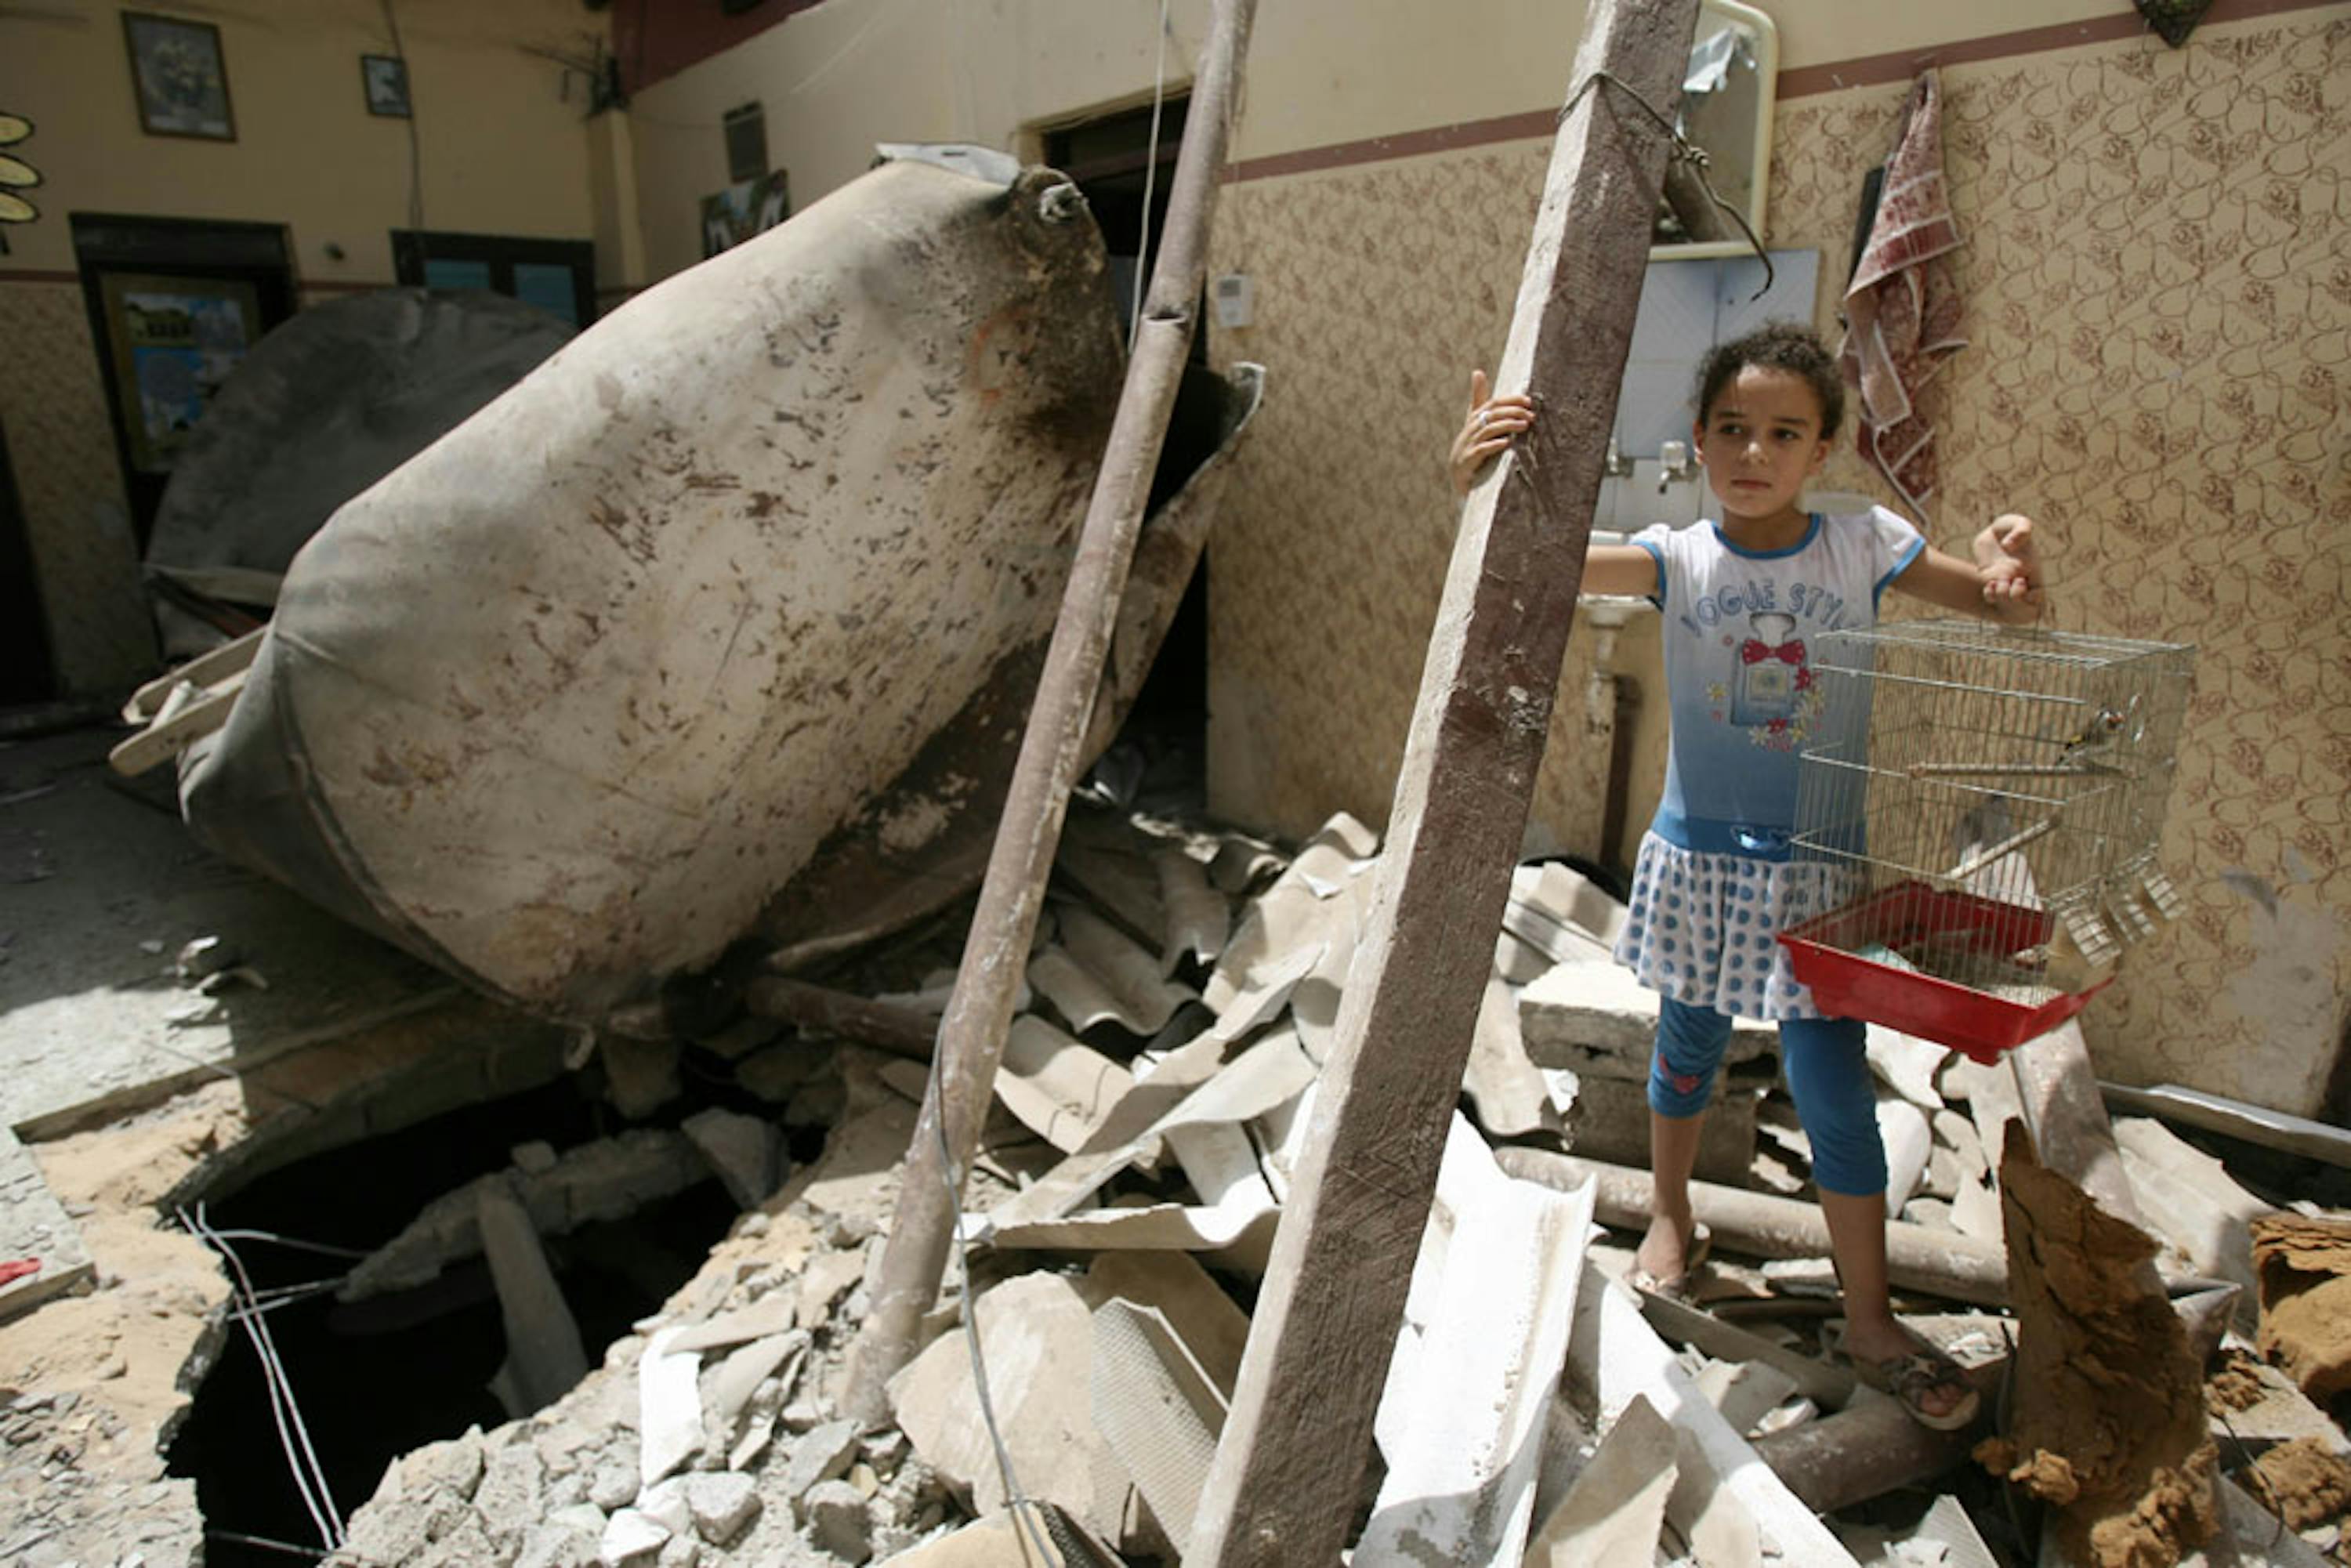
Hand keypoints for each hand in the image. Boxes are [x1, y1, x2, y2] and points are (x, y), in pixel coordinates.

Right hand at [1449, 369, 1534, 495]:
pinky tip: (1506, 443)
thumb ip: (1479, 399)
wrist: (1458, 475)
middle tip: (1531, 415)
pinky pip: (1481, 451)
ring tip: (1524, 426)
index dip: (1511, 400)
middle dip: (1513, 412)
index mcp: (1475, 418)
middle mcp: (1471, 429)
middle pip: (1492, 414)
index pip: (1494, 403)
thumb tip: (1477, 371)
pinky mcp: (1468, 460)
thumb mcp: (1476, 421)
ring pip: (1488, 430)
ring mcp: (1468, 444)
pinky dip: (1493, 446)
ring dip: (1507, 426)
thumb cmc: (1471, 444)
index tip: (1528, 401)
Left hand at [1972, 513, 2044, 619]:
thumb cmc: (2008, 527)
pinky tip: (1988, 585)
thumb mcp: (2017, 522)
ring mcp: (2004, 583)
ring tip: (1994, 583)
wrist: (1989, 534)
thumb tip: (2009, 546)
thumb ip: (2021, 529)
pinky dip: (1989, 595)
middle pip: (2022, 604)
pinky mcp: (1990, 583)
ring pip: (2006, 603)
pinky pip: (1991, 598)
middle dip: (2012, 599)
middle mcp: (2019, 579)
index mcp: (2032, 569)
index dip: (2032, 597)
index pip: (2038, 594)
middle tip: (2004, 582)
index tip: (2020, 581)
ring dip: (2000, 598)